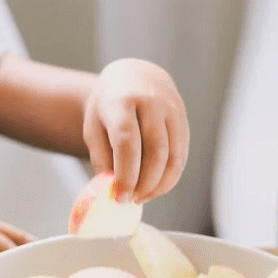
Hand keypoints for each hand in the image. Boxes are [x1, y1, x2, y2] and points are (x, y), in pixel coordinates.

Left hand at [83, 58, 189, 202]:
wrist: (134, 77)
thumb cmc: (108, 107)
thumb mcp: (94, 127)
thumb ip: (102, 158)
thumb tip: (114, 191)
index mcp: (122, 101)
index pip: (127, 142)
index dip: (126, 174)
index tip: (120, 196)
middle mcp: (151, 102)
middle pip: (155, 151)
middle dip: (144, 183)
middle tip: (131, 200)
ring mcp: (172, 109)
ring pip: (173, 157)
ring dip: (159, 185)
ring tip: (142, 197)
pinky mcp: (184, 120)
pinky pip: (182, 156)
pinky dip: (170, 178)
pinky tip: (155, 188)